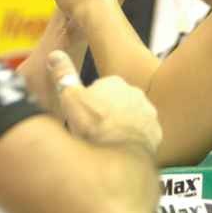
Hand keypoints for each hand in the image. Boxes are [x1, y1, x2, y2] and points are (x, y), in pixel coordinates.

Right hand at [46, 50, 161, 155]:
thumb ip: (63, 75)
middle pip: (117, 101)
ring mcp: (148, 112)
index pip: (100, 87)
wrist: (119, 157)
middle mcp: (135, 93)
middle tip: (94, 130)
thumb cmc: (95, 129)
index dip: (89, 103)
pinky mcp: (155, 132)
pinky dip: (134, 139)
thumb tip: (55, 55)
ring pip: (131, 116)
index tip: (84, 115)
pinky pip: (143, 132)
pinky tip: (122, 148)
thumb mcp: (70, 99)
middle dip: (108, 112)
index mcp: (114, 82)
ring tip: (107, 140)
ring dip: (122, 125)